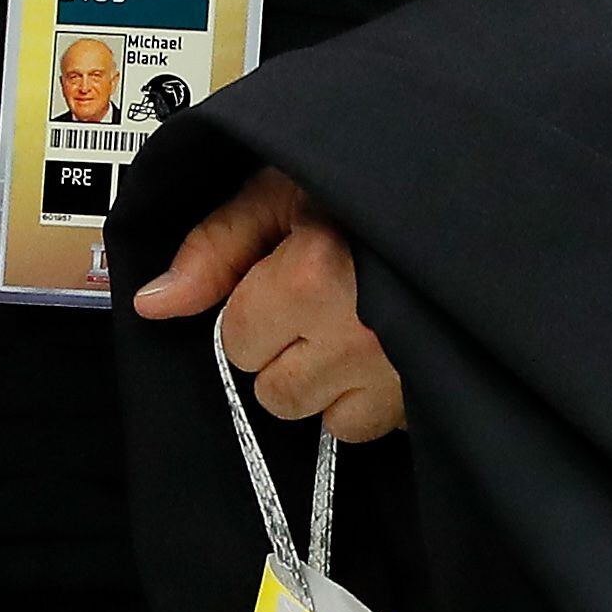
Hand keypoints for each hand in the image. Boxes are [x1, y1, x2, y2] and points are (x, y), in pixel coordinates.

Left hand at [132, 163, 406, 443]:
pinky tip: (381, 356)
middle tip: (320, 306)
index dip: (252, 312)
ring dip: (327, 385)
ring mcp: (402, 375)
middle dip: (285, 355)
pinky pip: (375, 428)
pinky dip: (370, 400)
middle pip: (277, 393)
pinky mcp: (433, 400)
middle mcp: (356, 336)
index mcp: (312, 278)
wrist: (459, 197)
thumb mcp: (282, 190)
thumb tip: (153, 304)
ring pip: (326, 420)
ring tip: (351, 331)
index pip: (239, 341)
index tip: (283, 281)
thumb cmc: (365, 184)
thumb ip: (215, 247)